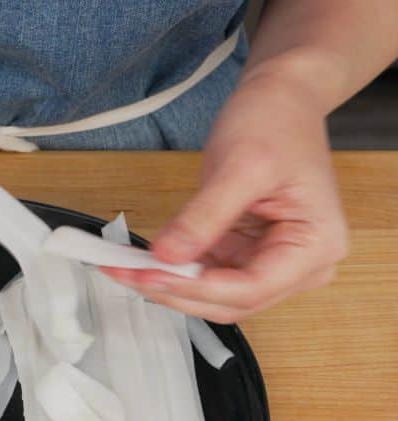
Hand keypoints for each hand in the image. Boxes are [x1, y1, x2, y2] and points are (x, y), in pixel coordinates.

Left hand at [103, 71, 348, 321]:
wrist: (281, 101)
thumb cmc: (276, 123)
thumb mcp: (240, 167)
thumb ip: (204, 216)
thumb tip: (167, 257)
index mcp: (316, 246)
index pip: (250, 288)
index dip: (196, 288)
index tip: (151, 276)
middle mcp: (300, 265)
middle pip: (229, 300)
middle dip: (175, 291)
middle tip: (126, 274)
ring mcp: (271, 263)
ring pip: (211, 295)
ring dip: (167, 285)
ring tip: (123, 268)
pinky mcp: (244, 255)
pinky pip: (203, 275)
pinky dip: (170, 272)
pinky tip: (139, 262)